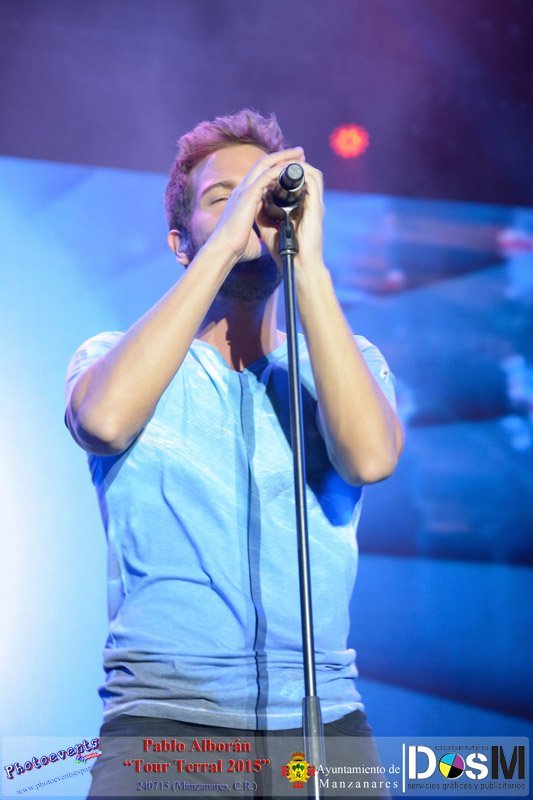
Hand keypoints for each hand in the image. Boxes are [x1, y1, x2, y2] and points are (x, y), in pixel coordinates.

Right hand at [209, 147, 304, 263]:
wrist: (224, 250)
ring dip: (283, 158)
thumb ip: (258, 232)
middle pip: (263, 164)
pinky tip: (291, 168)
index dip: (275, 168)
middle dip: (282, 156)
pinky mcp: (248, 195)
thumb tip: (265, 240)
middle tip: (299, 153)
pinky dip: (279, 170)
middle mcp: (242, 190)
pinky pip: (266, 175)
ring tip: (299, 155)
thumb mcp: (250, 235)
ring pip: (265, 164)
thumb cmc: (236, 247)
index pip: (260, 175)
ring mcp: (244, 190)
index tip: (290, 167)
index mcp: (243, 198)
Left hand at [256, 160, 325, 278]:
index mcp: (301, 208)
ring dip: (299, 164)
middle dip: (294, 162)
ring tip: (286, 160)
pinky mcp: (316, 207)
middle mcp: (310, 204)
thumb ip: (264, 213)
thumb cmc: (286, 251)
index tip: (274, 166)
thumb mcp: (270, 227)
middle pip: (307, 174)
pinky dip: (303, 172)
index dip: (287, 171)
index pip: (298, 182)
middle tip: (284, 156)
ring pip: (312, 173)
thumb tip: (255, 200)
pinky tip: (290, 170)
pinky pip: (313, 181)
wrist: (299, 265)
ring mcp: (315, 205)